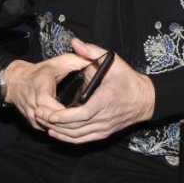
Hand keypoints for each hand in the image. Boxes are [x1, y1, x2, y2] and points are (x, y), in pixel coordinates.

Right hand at [0, 50, 87, 130]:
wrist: (16, 81)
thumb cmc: (39, 72)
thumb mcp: (59, 62)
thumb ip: (76, 60)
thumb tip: (94, 60)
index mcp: (39, 87)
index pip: (47, 102)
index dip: (60, 110)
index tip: (75, 111)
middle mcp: (32, 103)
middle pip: (48, 118)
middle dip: (65, 121)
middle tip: (82, 120)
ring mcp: (31, 114)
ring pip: (47, 126)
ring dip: (62, 127)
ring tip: (79, 124)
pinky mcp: (32, 122)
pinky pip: (46, 129)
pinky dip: (57, 128)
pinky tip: (70, 127)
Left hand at [36, 38, 154, 144]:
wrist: (145, 100)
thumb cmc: (129, 80)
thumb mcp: (113, 62)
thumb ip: (92, 51)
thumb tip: (75, 43)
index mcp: (105, 101)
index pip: (83, 114)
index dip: (65, 117)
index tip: (50, 114)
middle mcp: (104, 118)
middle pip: (76, 127)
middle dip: (55, 123)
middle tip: (37, 114)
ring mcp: (103, 128)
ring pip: (77, 136)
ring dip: (58, 131)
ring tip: (42, 121)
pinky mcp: (103, 133)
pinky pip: (82, 139)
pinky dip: (67, 138)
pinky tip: (55, 133)